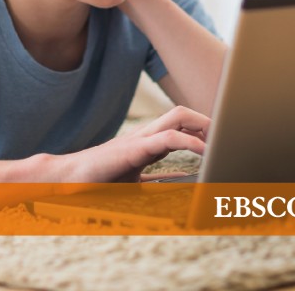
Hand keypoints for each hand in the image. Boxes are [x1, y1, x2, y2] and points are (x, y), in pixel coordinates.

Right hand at [57, 106, 208, 181]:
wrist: (68, 179)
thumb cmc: (98, 180)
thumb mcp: (136, 180)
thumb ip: (160, 177)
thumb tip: (185, 178)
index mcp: (148, 141)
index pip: (180, 124)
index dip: (202, 128)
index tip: (221, 140)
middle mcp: (146, 134)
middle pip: (183, 114)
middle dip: (207, 121)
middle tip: (226, 136)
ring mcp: (140, 138)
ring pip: (178, 117)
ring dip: (203, 126)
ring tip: (220, 140)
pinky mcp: (135, 148)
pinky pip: (168, 138)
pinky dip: (189, 142)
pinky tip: (204, 152)